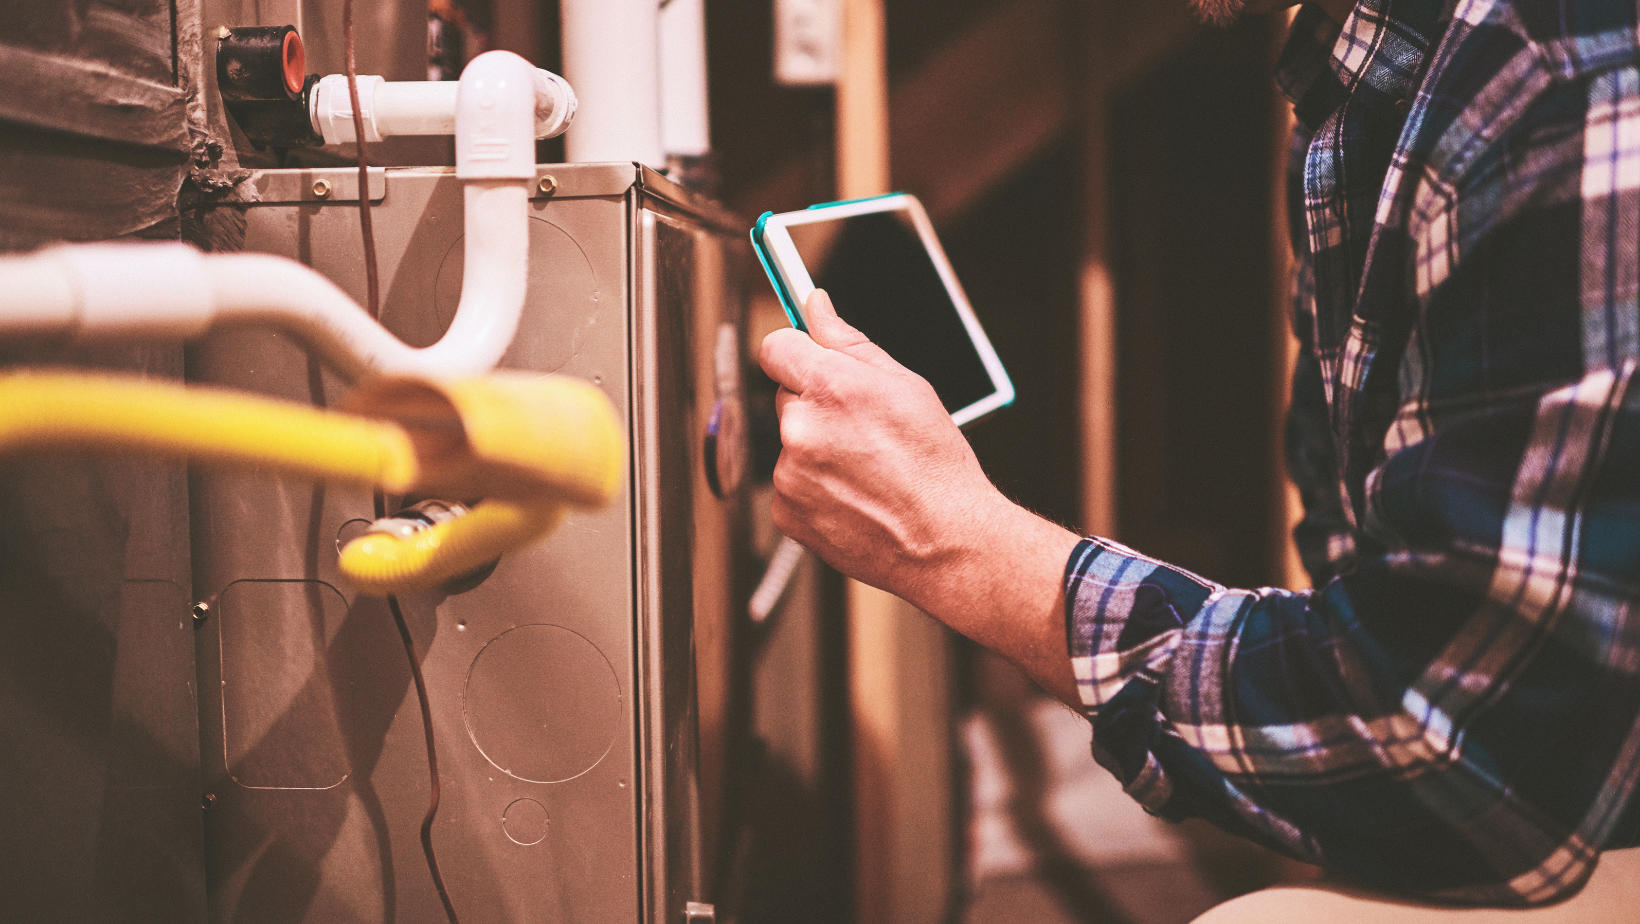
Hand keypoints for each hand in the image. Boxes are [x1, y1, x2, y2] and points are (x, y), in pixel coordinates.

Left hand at [757, 289, 1010, 608]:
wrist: (944, 541)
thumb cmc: (936, 466)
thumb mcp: (906, 386)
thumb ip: (849, 342)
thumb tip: (816, 306)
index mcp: (831, 387)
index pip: (776, 347)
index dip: (796, 352)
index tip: (809, 360)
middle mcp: (801, 428)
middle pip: (786, 396)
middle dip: (817, 405)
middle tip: (863, 429)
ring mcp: (789, 474)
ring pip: (791, 443)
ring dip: (816, 448)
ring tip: (866, 469)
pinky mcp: (786, 511)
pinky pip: (791, 484)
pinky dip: (815, 487)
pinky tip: (854, 495)